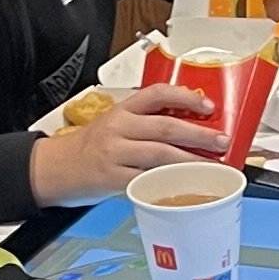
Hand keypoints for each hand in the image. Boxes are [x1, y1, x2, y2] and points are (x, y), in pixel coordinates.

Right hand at [29, 87, 219, 201]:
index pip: (158, 94)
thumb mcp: (116, 124)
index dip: (186, 98)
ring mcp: (116, 154)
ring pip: (160, 154)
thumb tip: (191, 128)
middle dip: (199, 134)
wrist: (56, 168)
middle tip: (222, 141)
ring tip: (212, 164)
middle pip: (166, 127)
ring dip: (191, 160)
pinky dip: (169, 182)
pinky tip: (185, 184)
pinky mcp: (113, 179)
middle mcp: (119, 128)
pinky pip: (146, 180)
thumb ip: (146, 123)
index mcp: (123, 110)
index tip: (208, 106)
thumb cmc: (91, 146)